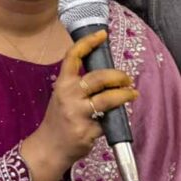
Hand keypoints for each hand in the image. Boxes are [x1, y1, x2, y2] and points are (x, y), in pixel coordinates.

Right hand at [21, 30, 137, 180]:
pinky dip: (112, 122)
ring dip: (124, 96)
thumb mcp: (63, 96)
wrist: (49, 146)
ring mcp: (77, 113)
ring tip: (131, 95)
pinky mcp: (86, 131)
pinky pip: (107, 122)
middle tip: (126, 79)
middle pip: (98, 77)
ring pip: (107, 99)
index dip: (88, 43)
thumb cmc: (59, 118)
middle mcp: (67, 95)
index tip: (101, 34)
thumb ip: (79, 85)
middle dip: (117, 76)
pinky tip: (109, 123)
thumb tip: (107, 75)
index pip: (72, 57)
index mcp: (61, 84)